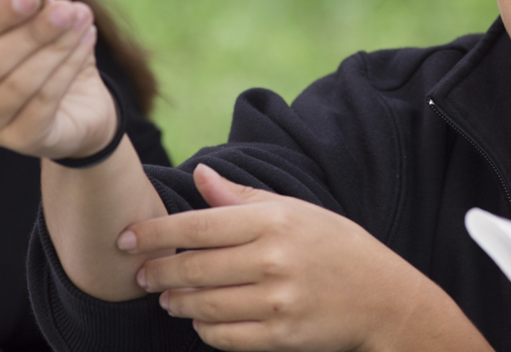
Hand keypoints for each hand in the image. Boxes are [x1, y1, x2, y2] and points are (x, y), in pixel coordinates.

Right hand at [0, 0, 117, 160]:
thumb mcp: (35, 26)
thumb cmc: (42, 57)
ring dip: (55, 48)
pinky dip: (67, 68)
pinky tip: (86, 42)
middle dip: (31, 33)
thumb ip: (31, 9)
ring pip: (18, 84)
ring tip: (82, 21)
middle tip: (66, 10)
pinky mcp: (20, 141)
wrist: (77, 106)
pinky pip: (43, 102)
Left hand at [124, 164, 491, 351]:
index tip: (126, 237)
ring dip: (176, 302)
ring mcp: (277, 301)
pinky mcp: (281, 336)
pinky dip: (204, 328)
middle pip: (193, 268)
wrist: (384, 299)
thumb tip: (199, 174)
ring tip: (168, 296)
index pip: (197, 224)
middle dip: (157, 271)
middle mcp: (272, 259)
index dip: (154, 232)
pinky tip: (200, 317)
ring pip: (202, 305)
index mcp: (273, 220)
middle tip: (140, 273)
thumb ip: (243, 197)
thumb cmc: (336, 246)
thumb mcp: (296, 210)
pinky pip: (223, 336)